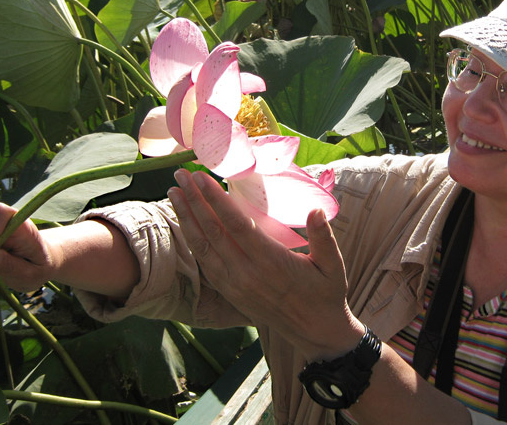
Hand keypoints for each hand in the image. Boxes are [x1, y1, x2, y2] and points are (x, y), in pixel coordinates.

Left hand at [169, 169, 363, 360]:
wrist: (314, 331)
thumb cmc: (326, 292)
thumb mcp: (333, 265)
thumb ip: (324, 237)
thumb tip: (315, 210)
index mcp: (271, 262)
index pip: (235, 225)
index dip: (216, 200)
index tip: (201, 178)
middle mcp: (246, 274)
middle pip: (212, 232)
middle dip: (194, 201)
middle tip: (180, 174)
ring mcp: (234, 285)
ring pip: (202, 247)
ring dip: (186, 218)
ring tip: (173, 192)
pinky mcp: (229, 292)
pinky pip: (204, 262)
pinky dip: (192, 240)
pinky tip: (185, 222)